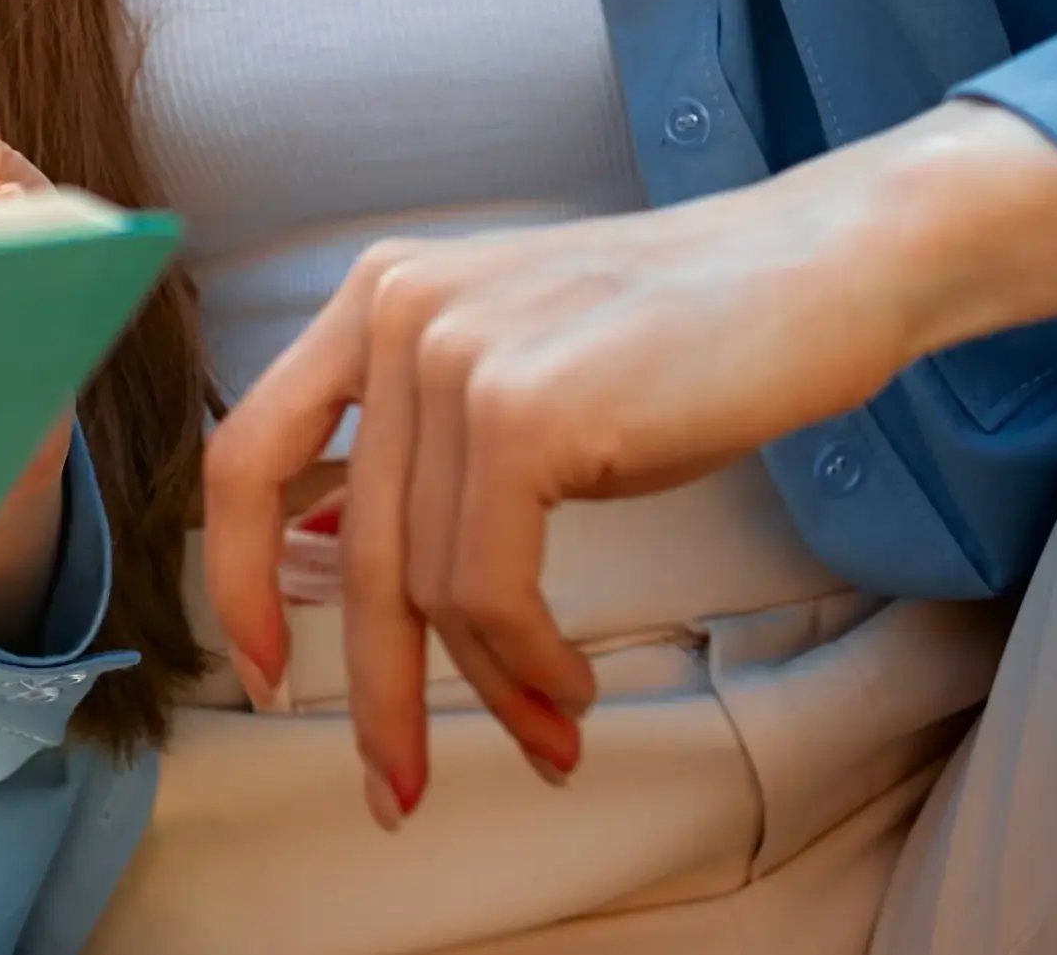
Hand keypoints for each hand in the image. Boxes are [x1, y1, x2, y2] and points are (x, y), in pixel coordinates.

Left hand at [196, 100, 1056, 825]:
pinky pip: (491, 591)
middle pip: (354, 554)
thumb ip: (425, 446)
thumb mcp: (517, 368)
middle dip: (378, 690)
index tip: (259, 671)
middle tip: (397, 783)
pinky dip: (528, 661)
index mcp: (376, 297)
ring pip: (433, 588)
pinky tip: (571, 682)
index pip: (250, 451)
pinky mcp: (523, 411)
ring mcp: (455, 356)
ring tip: (549, 730)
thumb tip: (351, 568)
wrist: (817, 273)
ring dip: (492, 689)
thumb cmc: (684, 337)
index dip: (238, 577)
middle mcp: (396, 312)